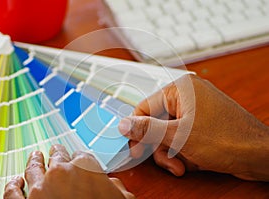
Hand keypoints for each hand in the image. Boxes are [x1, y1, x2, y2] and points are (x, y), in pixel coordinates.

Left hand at [4, 144, 134, 198]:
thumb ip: (115, 186)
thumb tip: (111, 184)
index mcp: (84, 167)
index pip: (81, 155)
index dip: (80, 158)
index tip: (78, 159)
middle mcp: (59, 172)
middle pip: (56, 156)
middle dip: (57, 153)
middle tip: (55, 151)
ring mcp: (38, 188)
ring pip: (33, 168)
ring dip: (34, 161)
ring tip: (35, 157)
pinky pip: (12, 192)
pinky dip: (12, 185)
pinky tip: (15, 182)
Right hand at [119, 74, 268, 180]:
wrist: (259, 155)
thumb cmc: (225, 139)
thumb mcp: (178, 136)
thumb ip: (147, 129)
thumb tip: (124, 124)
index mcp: (181, 89)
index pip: (145, 106)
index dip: (137, 129)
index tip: (133, 148)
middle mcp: (188, 96)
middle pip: (158, 122)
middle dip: (160, 146)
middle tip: (163, 161)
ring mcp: (197, 110)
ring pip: (170, 133)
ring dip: (172, 153)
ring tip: (181, 166)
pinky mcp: (204, 123)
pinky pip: (183, 136)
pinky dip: (183, 151)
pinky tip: (193, 161)